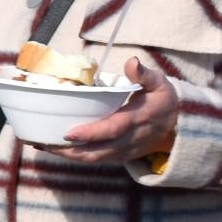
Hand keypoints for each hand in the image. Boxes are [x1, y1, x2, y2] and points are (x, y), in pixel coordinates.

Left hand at [55, 55, 181, 165]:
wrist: (178, 125)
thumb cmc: (163, 99)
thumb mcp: (159, 84)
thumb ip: (144, 74)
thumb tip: (132, 62)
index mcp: (137, 119)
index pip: (112, 129)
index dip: (91, 134)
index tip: (69, 133)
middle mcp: (130, 140)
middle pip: (98, 151)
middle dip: (71, 150)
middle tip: (44, 143)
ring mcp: (125, 151)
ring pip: (95, 158)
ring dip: (69, 156)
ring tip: (42, 145)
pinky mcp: (120, 156)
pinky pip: (96, 159)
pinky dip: (75, 156)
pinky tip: (54, 148)